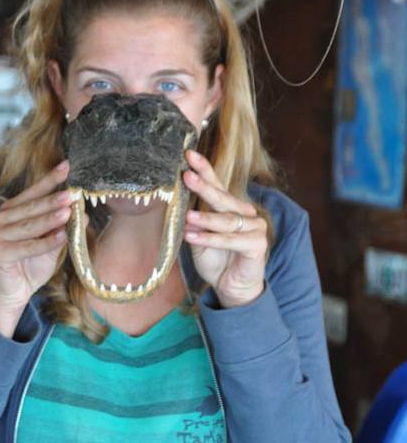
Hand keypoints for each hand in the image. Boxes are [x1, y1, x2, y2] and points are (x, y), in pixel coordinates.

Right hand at [0, 160, 70, 335]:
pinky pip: (27, 246)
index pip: (30, 194)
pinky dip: (45, 242)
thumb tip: (82, 213)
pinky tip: (61, 236)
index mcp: (8, 213)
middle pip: (29, 208)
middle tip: (71, 194)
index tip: (66, 166)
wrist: (12, 296)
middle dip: (52, 200)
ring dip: (49, 219)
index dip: (48, 180)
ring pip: (28, 225)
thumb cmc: (28, 268)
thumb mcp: (49, 245)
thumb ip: (60, 228)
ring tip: (69, 211)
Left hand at [183, 150, 268, 307]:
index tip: (189, 155)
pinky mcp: (258, 244)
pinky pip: (231, 240)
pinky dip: (211, 239)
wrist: (232, 288)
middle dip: (204, 186)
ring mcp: (255, 227)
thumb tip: (185, 211)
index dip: (204, 169)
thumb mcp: (199, 239)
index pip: (217, 184)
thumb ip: (194, 224)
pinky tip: (193, 237)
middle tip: (187, 176)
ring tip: (187, 217)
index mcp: (230, 208)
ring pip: (227, 220)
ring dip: (205, 219)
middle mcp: (245, 213)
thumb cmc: (216, 261)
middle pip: (223, 197)